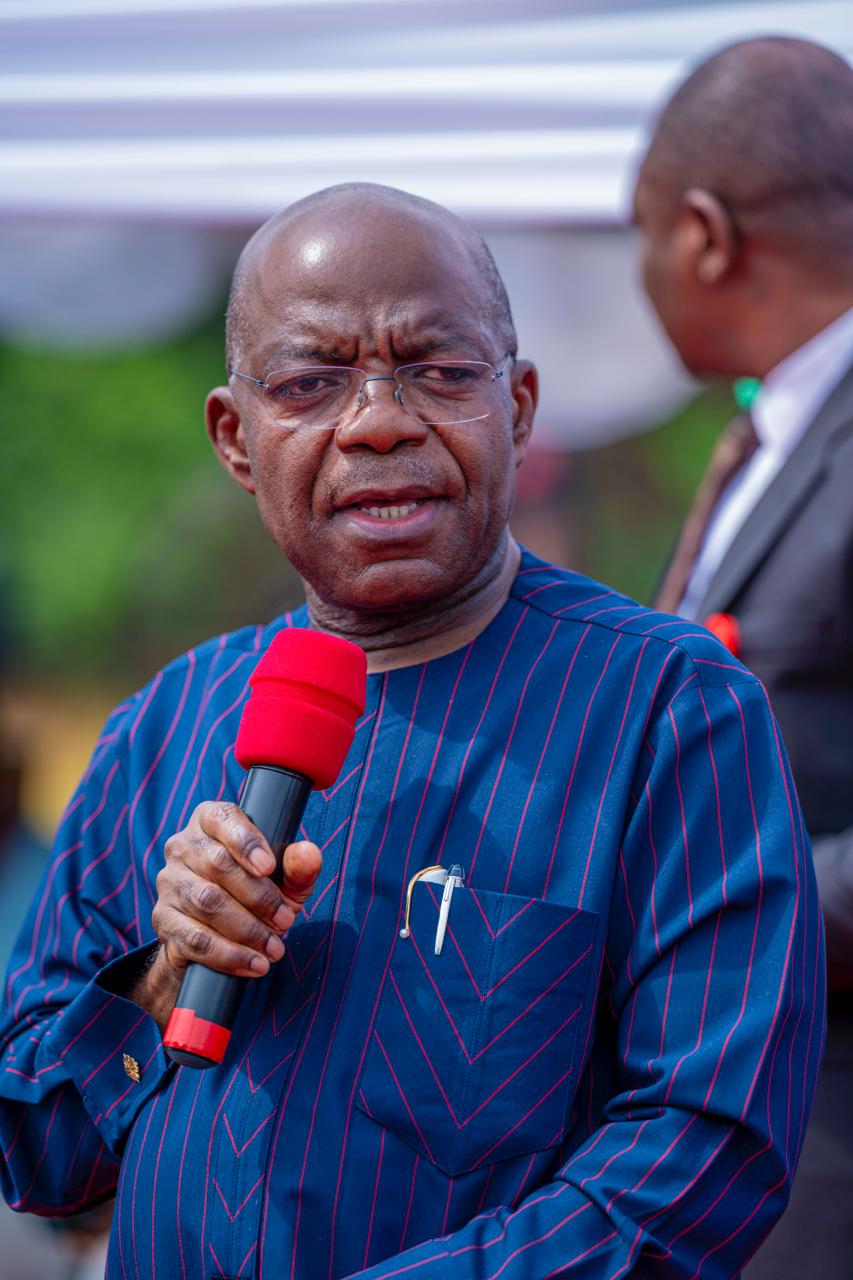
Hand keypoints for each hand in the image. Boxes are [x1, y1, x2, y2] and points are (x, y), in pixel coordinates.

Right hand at [132, 801, 321, 1027]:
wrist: (218, 939)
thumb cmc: (256, 895)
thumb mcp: (284, 880)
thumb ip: (298, 866)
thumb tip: (309, 854)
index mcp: (211, 821)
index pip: (223, 819)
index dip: (246, 842)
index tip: (269, 867)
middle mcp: (183, 846)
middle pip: (218, 865)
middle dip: (258, 897)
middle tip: (286, 920)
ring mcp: (169, 882)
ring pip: (206, 903)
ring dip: (247, 930)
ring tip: (275, 948)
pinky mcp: (163, 919)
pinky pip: (195, 938)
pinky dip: (229, 954)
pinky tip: (253, 964)